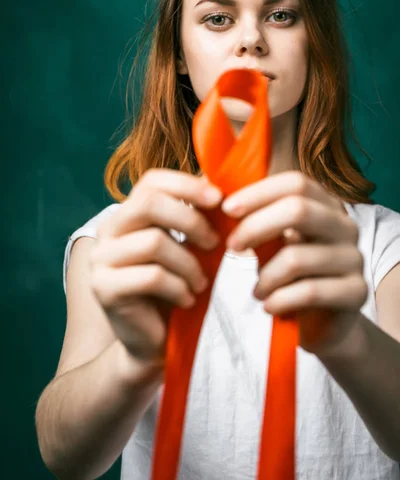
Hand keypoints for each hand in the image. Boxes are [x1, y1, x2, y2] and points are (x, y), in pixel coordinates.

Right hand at [89, 169, 222, 366]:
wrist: (149, 341)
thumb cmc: (172, 288)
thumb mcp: (184, 247)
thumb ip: (192, 217)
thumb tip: (217, 183)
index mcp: (127, 214)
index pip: (151, 181)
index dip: (186, 185)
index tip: (218, 199)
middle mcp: (107, 230)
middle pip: (149, 204)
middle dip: (191, 220)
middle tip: (215, 243)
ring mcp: (101, 259)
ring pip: (154, 242)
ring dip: (189, 264)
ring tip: (202, 283)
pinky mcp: (103, 288)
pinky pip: (152, 277)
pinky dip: (179, 287)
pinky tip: (188, 299)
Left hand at [221, 171, 367, 356]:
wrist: (321, 321)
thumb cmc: (287, 273)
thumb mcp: (268, 240)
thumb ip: (246, 214)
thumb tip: (203, 185)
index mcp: (324, 204)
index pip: (295, 183)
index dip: (258, 193)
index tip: (227, 209)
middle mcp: (344, 225)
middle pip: (299, 210)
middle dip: (256, 227)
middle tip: (232, 246)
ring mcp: (354, 257)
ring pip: (298, 257)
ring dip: (266, 276)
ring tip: (256, 290)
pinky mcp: (356, 291)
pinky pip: (311, 291)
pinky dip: (281, 299)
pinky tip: (269, 305)